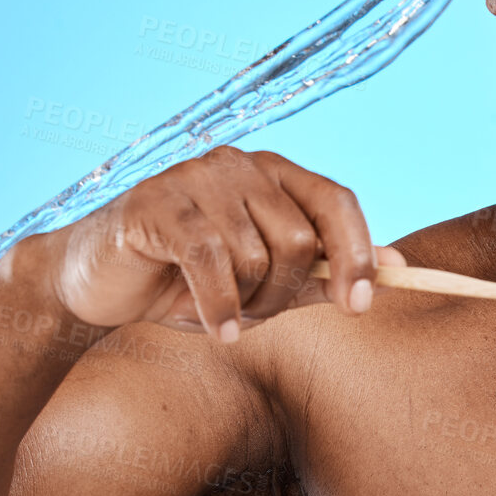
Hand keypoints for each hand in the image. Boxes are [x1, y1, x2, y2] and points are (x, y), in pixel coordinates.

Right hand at [39, 147, 405, 340]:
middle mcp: (240, 164)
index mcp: (273, 174)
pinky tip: (219, 331)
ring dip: (247, 303)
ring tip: (222, 314)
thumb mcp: (264, 285)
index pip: (337, 201)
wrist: (95, 286)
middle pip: (299, 238)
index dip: (358, 253)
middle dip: (285, 293)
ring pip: (257, 254)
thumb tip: (399, 268)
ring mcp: (196, 177)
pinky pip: (212, 262)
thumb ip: (324, 273)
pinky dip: (221, 308)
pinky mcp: (156, 202)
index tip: (361, 305)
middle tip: (257, 314)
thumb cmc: (186, 284)